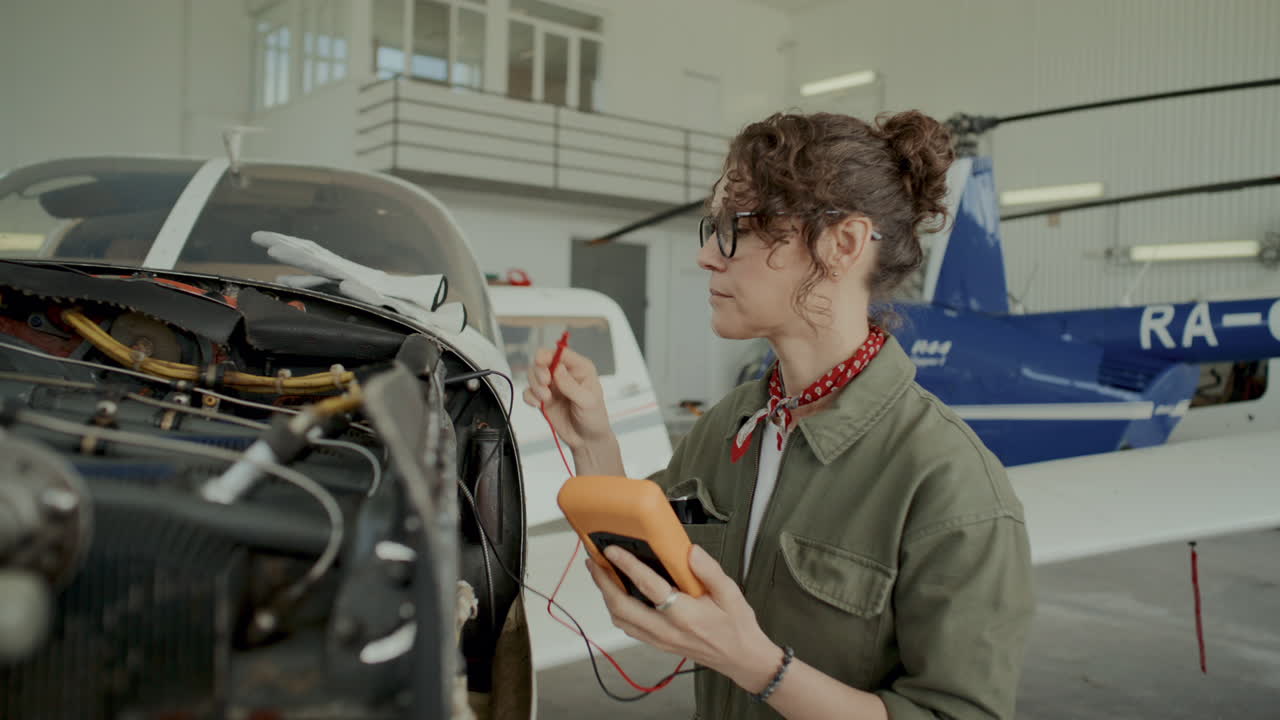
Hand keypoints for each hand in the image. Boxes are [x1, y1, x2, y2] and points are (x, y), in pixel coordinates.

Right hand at [522, 346, 610, 450]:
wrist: (587, 440)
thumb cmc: (594, 418)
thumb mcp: (587, 401)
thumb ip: (571, 385)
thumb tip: (557, 368)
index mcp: (579, 368)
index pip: (560, 352)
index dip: (548, 354)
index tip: (541, 362)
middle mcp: (564, 373)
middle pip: (542, 361)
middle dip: (539, 372)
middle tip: (545, 383)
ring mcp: (552, 386)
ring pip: (533, 375)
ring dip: (535, 386)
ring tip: (545, 399)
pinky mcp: (543, 399)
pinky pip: (529, 392)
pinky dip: (529, 397)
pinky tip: (538, 405)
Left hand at [586, 544, 783, 694]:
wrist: (740, 658)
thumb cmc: (736, 625)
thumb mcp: (731, 592)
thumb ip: (709, 570)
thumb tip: (690, 551)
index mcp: (685, 614)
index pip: (649, 586)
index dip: (627, 565)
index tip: (612, 550)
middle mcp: (667, 630)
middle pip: (622, 606)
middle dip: (603, 582)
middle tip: (593, 561)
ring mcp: (660, 639)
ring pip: (621, 619)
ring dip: (606, 595)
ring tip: (600, 573)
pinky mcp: (657, 644)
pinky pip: (628, 627)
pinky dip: (616, 609)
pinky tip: (616, 594)